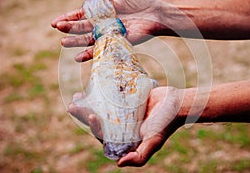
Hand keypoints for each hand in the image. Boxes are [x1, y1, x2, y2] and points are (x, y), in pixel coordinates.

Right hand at [51, 0, 162, 61]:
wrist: (157, 11)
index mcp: (102, 9)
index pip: (81, 14)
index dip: (69, 17)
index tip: (55, 22)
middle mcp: (103, 22)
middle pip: (82, 27)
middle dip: (69, 28)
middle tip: (58, 28)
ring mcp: (109, 33)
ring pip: (89, 39)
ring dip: (76, 41)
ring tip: (64, 43)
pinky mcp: (117, 42)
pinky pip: (102, 49)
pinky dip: (90, 54)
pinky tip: (79, 58)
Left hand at [67, 87, 184, 165]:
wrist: (176, 103)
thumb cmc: (166, 123)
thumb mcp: (154, 141)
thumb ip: (140, 156)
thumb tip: (119, 163)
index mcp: (125, 139)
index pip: (104, 136)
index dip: (94, 128)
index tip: (91, 115)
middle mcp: (121, 127)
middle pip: (99, 121)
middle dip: (84, 114)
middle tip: (73, 104)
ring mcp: (123, 113)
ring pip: (102, 109)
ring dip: (89, 103)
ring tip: (78, 95)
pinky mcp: (125, 101)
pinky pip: (110, 97)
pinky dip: (100, 93)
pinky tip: (92, 86)